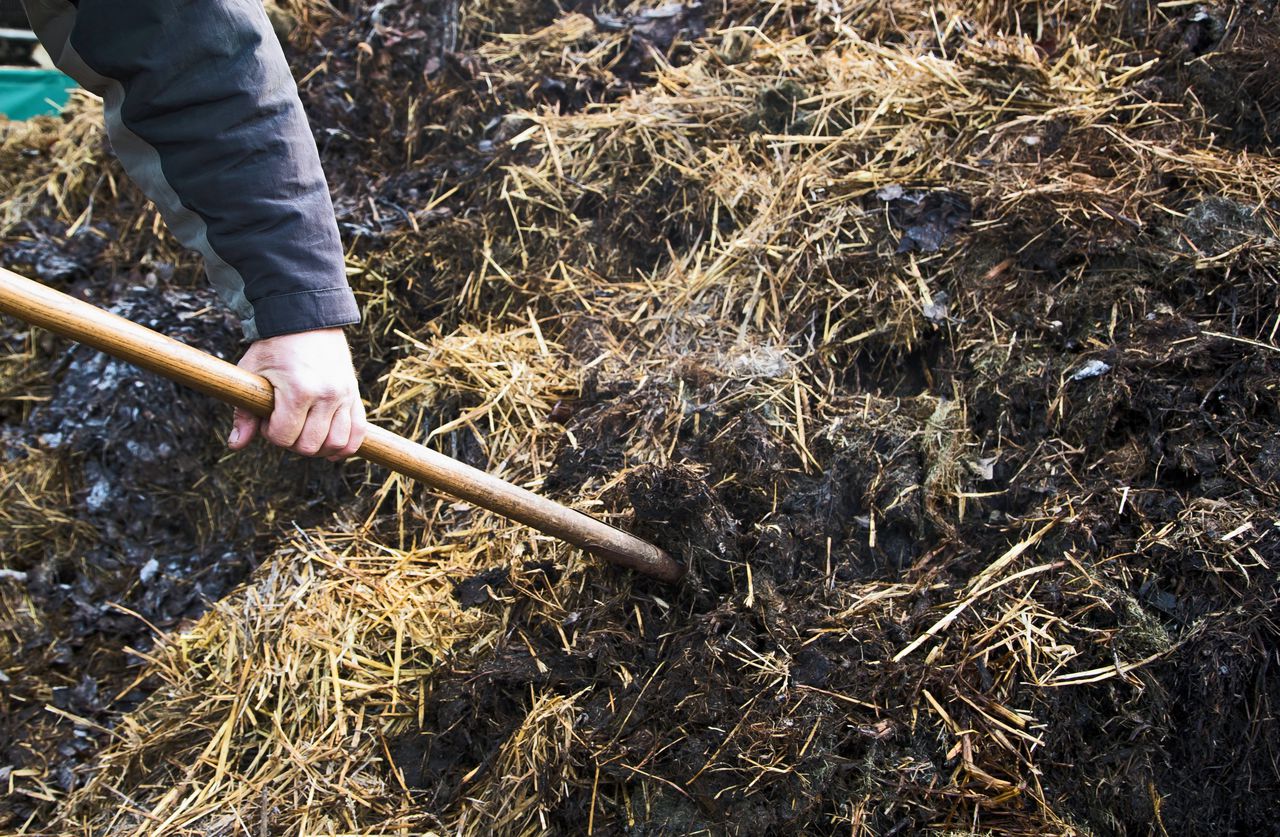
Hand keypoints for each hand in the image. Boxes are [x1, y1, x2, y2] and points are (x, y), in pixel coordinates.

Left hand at [227, 328, 366, 460]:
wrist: (306, 320)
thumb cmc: (274, 347)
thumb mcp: (253, 374)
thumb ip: (245, 412)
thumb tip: (236, 444)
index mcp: (299, 390)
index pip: (284, 437)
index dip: (269, 433)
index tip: (266, 416)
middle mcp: (326, 395)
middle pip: (310, 445)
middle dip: (292, 441)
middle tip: (284, 422)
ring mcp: (344, 395)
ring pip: (336, 444)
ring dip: (318, 448)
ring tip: (305, 434)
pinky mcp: (354, 394)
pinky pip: (358, 432)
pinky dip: (347, 446)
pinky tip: (331, 449)